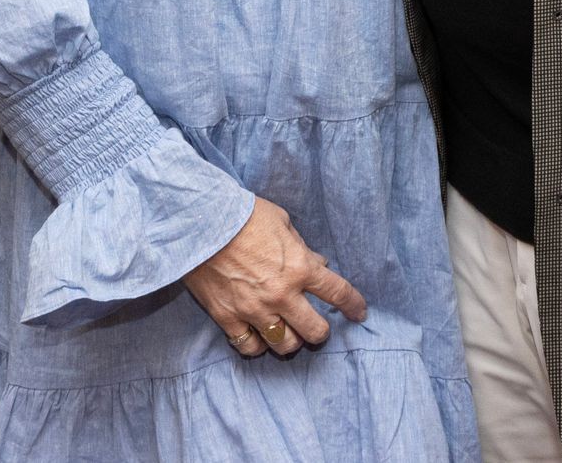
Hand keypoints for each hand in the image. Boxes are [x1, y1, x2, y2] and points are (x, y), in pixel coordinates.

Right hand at [182, 196, 366, 356]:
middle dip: (322, 331)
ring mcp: (255, 310)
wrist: (202, 222)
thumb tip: (318, 262)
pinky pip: (250, 346)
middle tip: (318, 327)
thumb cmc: (245, 215)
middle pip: (314, 330)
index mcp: (299, 267)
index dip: (353, 305)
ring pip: (284, 345)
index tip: (359, 313)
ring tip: (290, 334)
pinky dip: (258, 345)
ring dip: (292, 341)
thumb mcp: (283, 222)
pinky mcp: (228, 318)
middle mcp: (282, 294)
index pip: (337, 292)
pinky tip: (260, 337)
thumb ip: (302, 247)